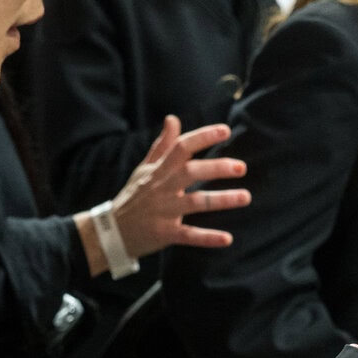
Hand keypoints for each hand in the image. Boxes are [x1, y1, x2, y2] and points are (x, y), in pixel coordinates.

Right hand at [104, 116, 248, 261]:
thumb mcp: (144, 169)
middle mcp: (162, 188)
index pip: (181, 147)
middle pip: (191, 172)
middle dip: (217, 168)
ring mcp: (163, 211)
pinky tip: (227, 239)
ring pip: (195, 203)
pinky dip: (208, 238)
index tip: (226, 130)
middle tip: (241, 167)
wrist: (111, 231)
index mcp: (159, 170)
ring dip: (221, 200)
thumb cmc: (133, 197)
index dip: (203, 137)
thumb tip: (173, 118)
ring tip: (245, 197)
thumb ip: (162, 145)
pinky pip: (189, 235)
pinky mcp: (164, 233)